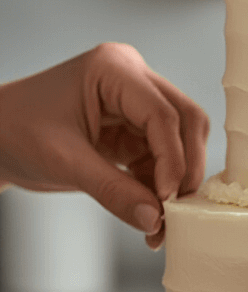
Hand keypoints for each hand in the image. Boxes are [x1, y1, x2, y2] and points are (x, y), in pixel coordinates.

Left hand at [0, 43, 208, 248]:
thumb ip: (113, 191)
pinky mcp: (132, 130)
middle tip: (177, 210)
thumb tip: (154, 219)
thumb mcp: (64, 162)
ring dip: (176, 183)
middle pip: (185, 121)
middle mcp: (131, 79)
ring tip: (161, 222)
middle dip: (185, 168)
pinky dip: (160, 188)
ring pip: (180, 142)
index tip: (168, 199)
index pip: (163, 114)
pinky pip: (161, 159)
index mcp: (113, 69)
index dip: (173, 159)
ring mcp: (134, 104)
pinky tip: (151, 215)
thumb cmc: (15, 131)